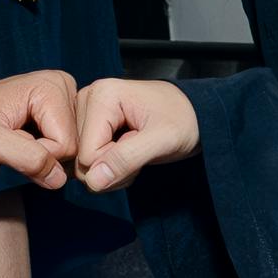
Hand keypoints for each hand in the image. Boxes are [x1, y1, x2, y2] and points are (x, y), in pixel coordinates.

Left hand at [0, 68, 83, 185]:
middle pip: (74, 145)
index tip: (13, 142)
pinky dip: (49, 151)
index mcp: (50, 86)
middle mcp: (64, 86)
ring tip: (21, 140)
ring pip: (73, 148)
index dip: (41, 155)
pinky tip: (30, 139)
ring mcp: (67, 97)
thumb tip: (60, 178)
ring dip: (46, 154)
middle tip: (17, 143)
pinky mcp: (65, 109)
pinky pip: (70, 145)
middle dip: (45, 155)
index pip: (66, 144)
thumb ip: (25, 158)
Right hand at [72, 76, 201, 192]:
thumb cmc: (183, 120)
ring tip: (135, 150)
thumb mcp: (163, 140)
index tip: (142, 149)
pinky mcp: (89, 123)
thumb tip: (92, 181)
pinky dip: (110, 164)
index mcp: (101, 95)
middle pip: (83, 160)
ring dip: (113, 168)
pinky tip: (127, 149)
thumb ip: (127, 159)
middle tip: (140, 152)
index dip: (115, 164)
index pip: (88, 154)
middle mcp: (87, 99)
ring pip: (84, 164)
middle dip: (113, 167)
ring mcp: (86, 111)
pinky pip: (88, 160)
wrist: (194, 113)